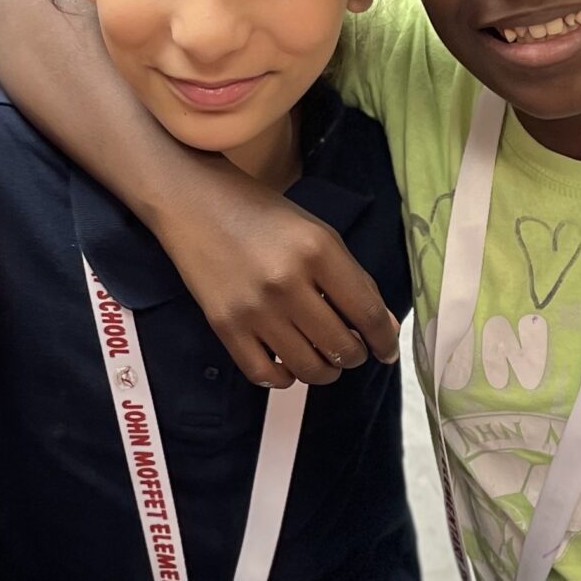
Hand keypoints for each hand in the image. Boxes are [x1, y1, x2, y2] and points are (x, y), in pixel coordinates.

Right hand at [169, 166, 399, 388]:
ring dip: (325, 371)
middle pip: (342, 347)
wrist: (194, 202)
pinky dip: (284, 378)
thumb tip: (384, 326)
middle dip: (354, 355)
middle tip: (349, 348)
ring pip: (308, 368)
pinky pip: (265, 376)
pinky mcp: (225, 327)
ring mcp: (254, 309)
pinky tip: (288, 364)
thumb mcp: (317, 234)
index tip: (387, 351)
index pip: (368, 314)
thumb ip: (352, 279)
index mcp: (318, 251)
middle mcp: (288, 283)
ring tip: (322, 358)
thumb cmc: (262, 214)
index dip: (385, 340)